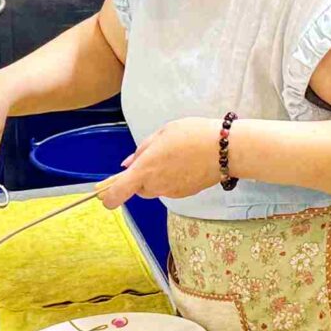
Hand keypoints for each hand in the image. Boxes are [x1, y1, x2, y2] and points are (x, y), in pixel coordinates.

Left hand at [95, 118, 226, 207]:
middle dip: (141, 177)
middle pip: (138, 188)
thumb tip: (128, 164)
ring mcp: (171, 192)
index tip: (104, 194)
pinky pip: (170, 188)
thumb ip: (142, 150)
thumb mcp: (162, 133)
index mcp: (145, 169)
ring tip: (175, 155)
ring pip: (155, 188)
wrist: (226, 149)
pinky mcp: (185, 194)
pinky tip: (186, 163)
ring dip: (158, 176)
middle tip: (154, 155)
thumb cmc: (193, 135)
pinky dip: (173, 178)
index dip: (108, 196)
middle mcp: (156, 185)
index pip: (117, 193)